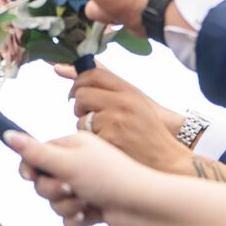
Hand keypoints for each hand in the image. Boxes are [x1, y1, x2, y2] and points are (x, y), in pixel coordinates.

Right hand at [8, 131, 167, 225]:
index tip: (30, 176)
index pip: (37, 155)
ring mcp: (85, 187)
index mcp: (73, 146)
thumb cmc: (109, 178)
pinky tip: (89, 216)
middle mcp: (79, 164)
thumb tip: (7, 134)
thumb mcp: (68, 162)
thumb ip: (35, 152)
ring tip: (84, 203)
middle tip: (69, 189)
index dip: (31, 168)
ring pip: (55, 202)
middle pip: (43, 181)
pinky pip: (69, 217)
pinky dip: (76, 219)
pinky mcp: (92, 208)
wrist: (142, 206)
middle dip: (52, 191)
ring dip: (66, 206)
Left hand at [59, 64, 192, 174]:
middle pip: (82, 95)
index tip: (76, 93)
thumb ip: (104, 83)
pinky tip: (107, 146)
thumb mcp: (134, 101)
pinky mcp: (110, 139)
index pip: (93, 74)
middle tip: (88, 116)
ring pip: (81, 119)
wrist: (166, 158)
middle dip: (80, 107)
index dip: (78, 82)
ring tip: (103, 134)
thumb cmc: (147, 129)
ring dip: (86, 128)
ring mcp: (116, 121)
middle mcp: (122, 103)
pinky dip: (92, 143)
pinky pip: (87, 138)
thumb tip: (60, 67)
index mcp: (128, 91)